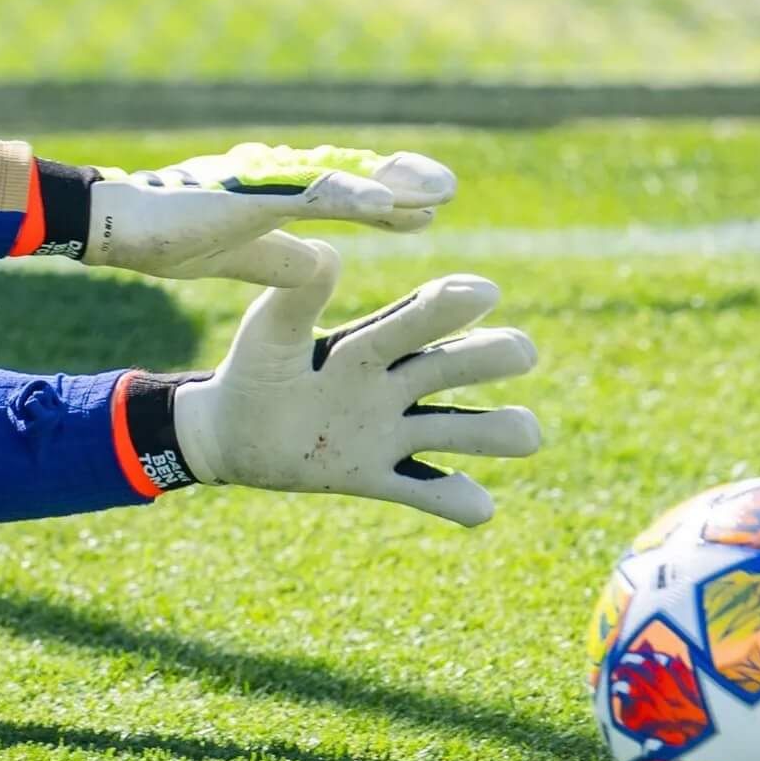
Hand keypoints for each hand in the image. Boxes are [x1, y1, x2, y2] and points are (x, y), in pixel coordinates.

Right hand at [83, 144, 454, 286]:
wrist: (112, 225)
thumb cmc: (165, 236)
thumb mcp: (237, 257)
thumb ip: (280, 260)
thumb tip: (323, 266)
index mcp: (275, 197)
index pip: (341, 194)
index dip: (386, 200)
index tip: (428, 209)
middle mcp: (277, 182)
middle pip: (351, 179)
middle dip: (400, 184)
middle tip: (447, 188)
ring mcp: (264, 184)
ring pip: (340, 181)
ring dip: (390, 185)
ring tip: (437, 191)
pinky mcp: (248, 196)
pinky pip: (306, 196)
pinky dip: (349, 198)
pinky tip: (384, 204)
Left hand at [172, 243, 540, 523]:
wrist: (231, 432)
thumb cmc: (252, 372)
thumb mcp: (267, 336)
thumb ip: (294, 303)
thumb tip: (327, 252)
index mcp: (363, 347)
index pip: (409, 323)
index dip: (443, 309)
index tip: (485, 291)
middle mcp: (387, 386)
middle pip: (446, 369)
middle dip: (484, 359)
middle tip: (522, 350)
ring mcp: (386, 434)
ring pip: (452, 431)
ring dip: (491, 431)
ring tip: (528, 433)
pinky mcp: (373, 477)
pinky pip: (422, 491)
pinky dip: (454, 501)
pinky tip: (481, 508)